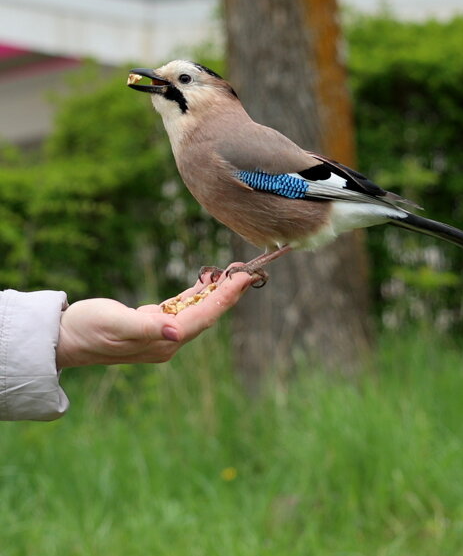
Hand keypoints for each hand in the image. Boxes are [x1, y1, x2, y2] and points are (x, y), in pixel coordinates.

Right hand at [56, 266, 255, 368]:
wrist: (65, 338)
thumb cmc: (88, 329)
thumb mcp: (116, 324)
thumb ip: (147, 328)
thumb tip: (176, 333)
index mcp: (163, 342)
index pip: (204, 317)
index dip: (227, 297)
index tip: (245, 278)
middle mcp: (167, 341)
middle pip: (207, 314)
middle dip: (228, 292)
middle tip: (248, 269)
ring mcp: (161, 333)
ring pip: (198, 310)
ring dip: (216, 291)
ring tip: (234, 271)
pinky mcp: (152, 323)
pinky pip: (182, 307)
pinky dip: (196, 293)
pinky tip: (207, 282)